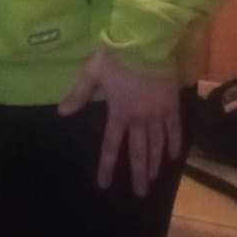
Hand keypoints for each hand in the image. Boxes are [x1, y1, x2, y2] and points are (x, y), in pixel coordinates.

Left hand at [58, 49, 180, 195]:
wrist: (146, 44)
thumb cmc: (117, 57)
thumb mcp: (92, 73)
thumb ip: (79, 94)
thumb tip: (61, 112)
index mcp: (119, 113)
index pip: (111, 146)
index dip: (108, 166)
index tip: (105, 184)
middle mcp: (139, 120)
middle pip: (138, 152)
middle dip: (139, 174)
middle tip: (140, 193)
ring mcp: (157, 114)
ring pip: (156, 144)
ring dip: (155, 163)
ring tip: (154, 179)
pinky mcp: (172, 105)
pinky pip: (174, 129)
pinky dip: (174, 144)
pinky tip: (174, 157)